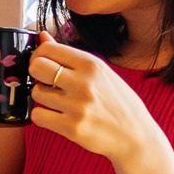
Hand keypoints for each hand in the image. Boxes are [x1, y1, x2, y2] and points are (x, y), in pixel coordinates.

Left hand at [28, 40, 163, 163]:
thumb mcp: (101, 73)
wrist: (136, 136)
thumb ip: (70, 56)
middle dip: (36, 74)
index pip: (48, 49)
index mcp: (92, 65)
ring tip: (59, 102)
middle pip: (37, 67)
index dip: (39, 55)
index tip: (43, 63)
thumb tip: (42, 36)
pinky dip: (43, 116)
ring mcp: (77, 106)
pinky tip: (56, 116)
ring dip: (43, 98)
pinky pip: (37, 116)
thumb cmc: (118, 103)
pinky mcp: (72, 127)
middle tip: (46, 82)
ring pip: (36, 93)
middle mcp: (84, 83)